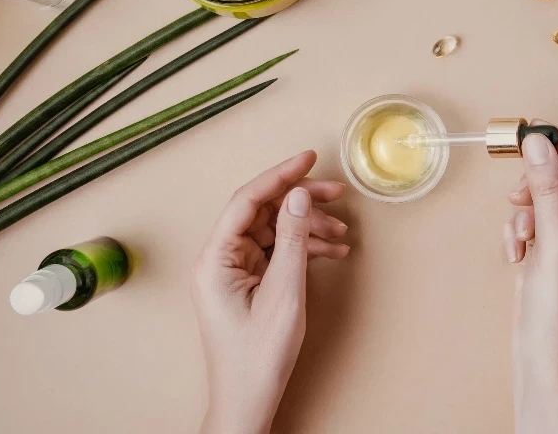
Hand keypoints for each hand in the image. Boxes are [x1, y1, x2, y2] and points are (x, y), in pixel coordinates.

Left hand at [192, 151, 349, 433]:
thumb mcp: (283, 293)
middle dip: (301, 201)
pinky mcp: (248, 282)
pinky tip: (331, 251)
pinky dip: (303, 249)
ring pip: (274, 231)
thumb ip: (291, 239)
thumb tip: (298, 195)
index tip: (308, 157)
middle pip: (263, 212)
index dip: (279, 174)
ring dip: (307, 227)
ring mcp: (234, 271)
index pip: (247, 200)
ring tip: (341, 232)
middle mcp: (220, 259)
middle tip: (337, 192)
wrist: (249, 399)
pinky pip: (277, 252)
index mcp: (216, 258)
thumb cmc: (257, 356)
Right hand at [505, 126, 557, 433]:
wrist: (543, 356)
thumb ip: (546, 188)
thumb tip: (538, 144)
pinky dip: (522, 226)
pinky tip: (517, 250)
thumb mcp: (556, 242)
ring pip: (553, 195)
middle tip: (521, 182)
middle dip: (544, 183)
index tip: (542, 132)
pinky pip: (539, 215)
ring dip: (529, 208)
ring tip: (520, 231)